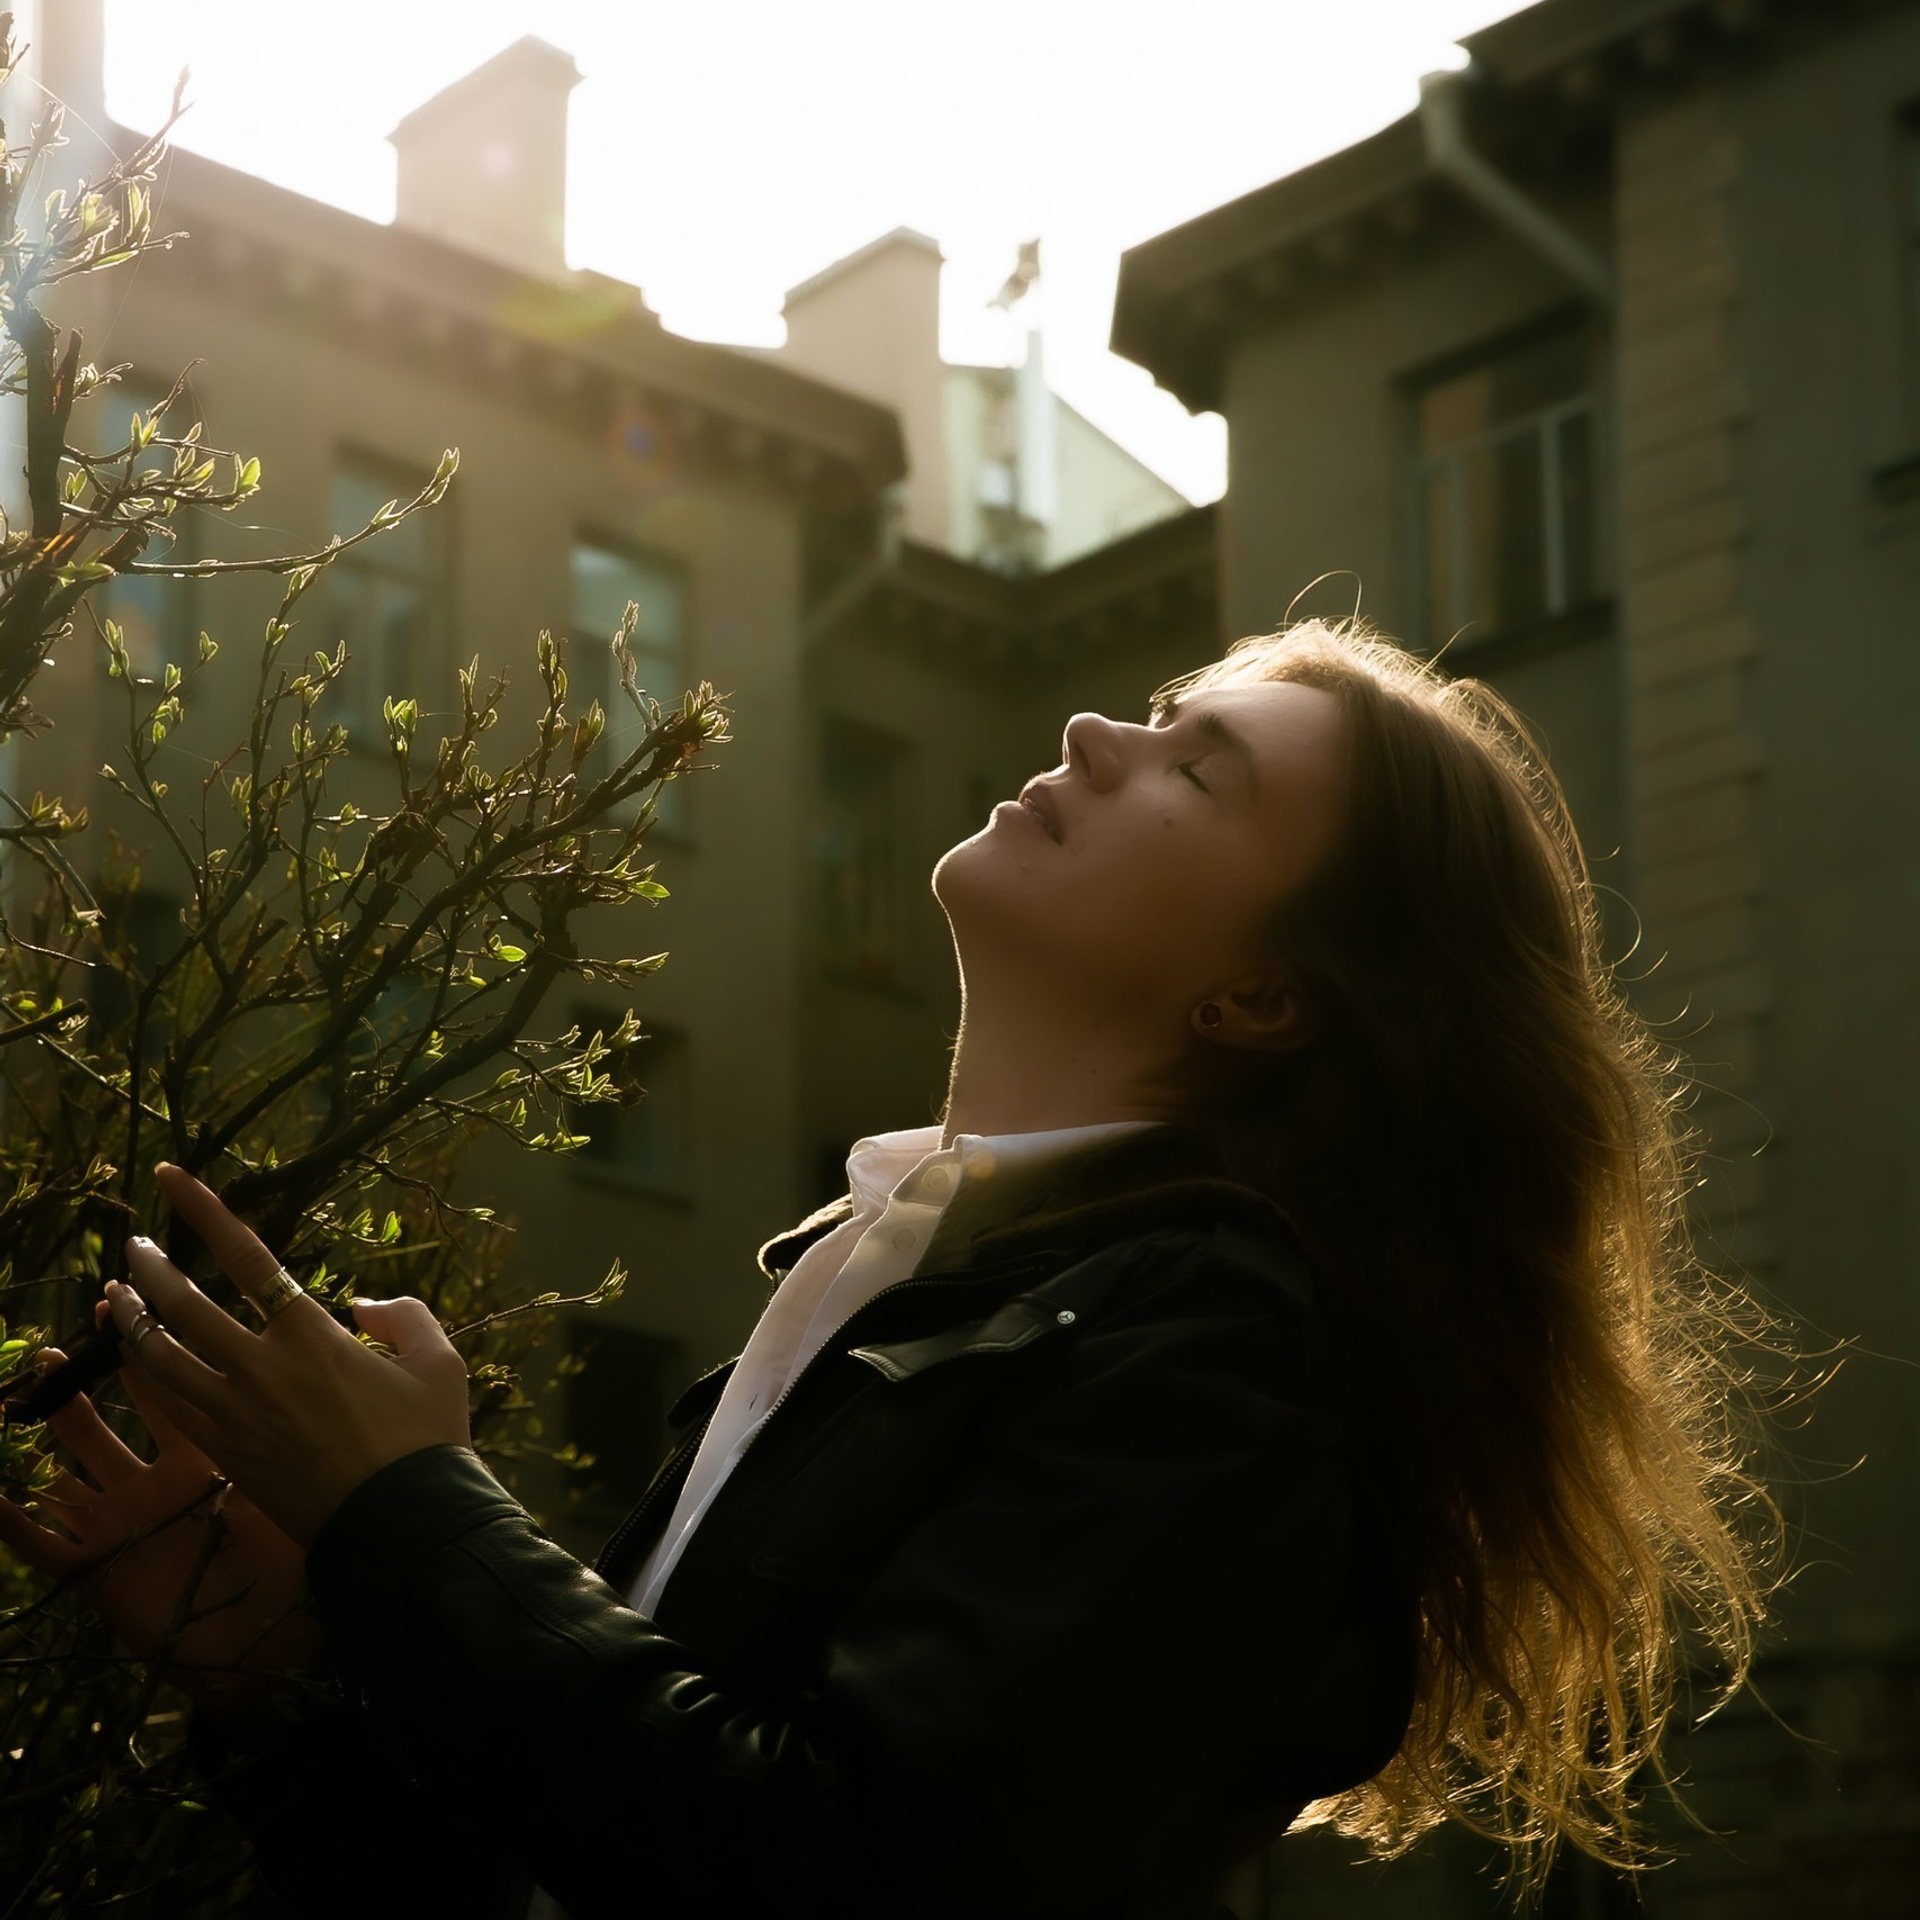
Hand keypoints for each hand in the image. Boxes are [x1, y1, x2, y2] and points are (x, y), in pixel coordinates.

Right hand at [0, 1308, 324, 1727]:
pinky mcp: (103, 1574)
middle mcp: (165, 1481)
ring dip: (51, 1422)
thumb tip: (353, 1334)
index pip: (182, 1382)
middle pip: (124, 1410)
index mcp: (218, 1453)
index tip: (135, 1294)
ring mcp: (130, 1524)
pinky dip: (12, 1524)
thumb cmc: (309, 1562)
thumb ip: (329, 1411)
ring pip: (75, 1465)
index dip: (158, 1339)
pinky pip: (44, 1548)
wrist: (285, 1647)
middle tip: (89, 1309)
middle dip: (104, 1363)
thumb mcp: (323, 1474)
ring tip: (26, 1376)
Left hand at [99, 1162, 471, 1548]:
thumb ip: (404, 1316)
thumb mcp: (439, 1361)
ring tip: (118, 1295)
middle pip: (185, 1304)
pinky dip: (149, 1374)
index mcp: (314, 1334)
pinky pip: (173, 1404)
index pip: (249, 1257)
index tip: (172, 1178)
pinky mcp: (227, 1453)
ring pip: (163, 1356)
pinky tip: (140, 1360)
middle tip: (135, 1243)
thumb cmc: (427, 1439)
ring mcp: (237, 1414)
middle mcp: (263, 1367)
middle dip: (152, 1266)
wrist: (400, 1523)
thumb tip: (362, 1305)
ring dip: (134, 1321)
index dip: (206, 1211)